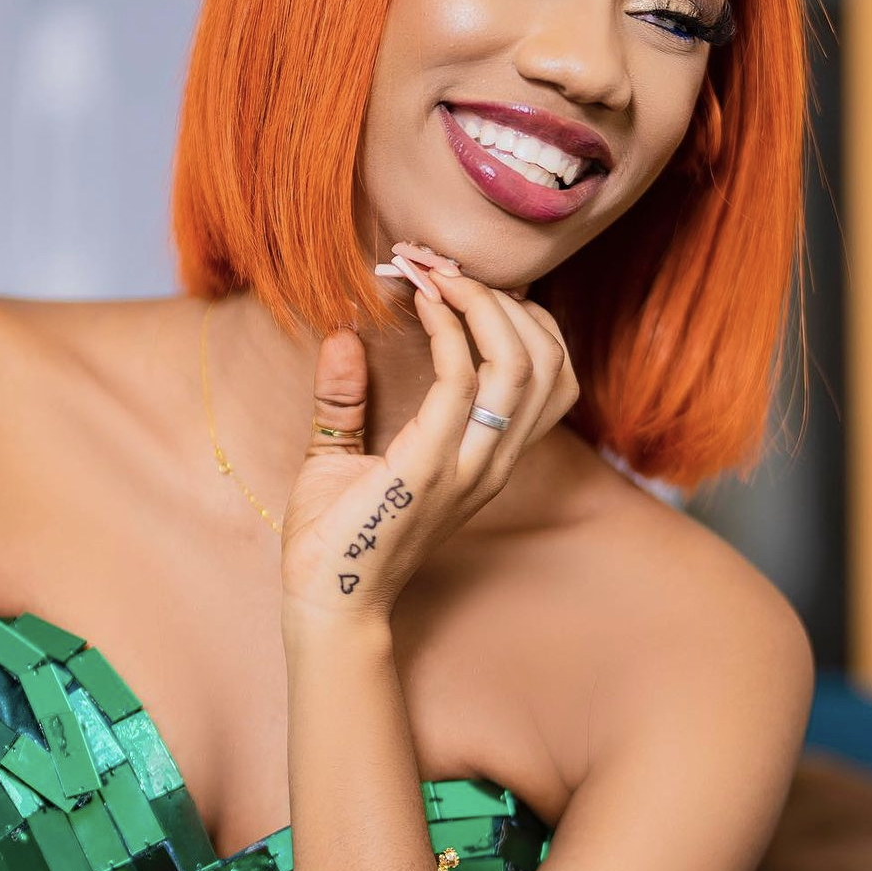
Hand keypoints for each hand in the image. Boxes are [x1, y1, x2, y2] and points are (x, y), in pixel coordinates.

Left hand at [281, 247, 578, 620]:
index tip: (461, 279)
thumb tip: (341, 334)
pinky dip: (447, 333)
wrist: (322, 601)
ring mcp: (468, 467)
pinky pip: (460, 384)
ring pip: (522, 367)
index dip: (521, 316)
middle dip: (506, 301)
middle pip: (549, 362)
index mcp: (485, 456)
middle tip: (446, 269)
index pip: (548, 373)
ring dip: (484, 307)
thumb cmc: (331, 538)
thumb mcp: (341, 454)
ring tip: (438, 278)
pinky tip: (420, 307)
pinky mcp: (429, 469)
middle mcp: (491, 461)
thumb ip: (346, 398)